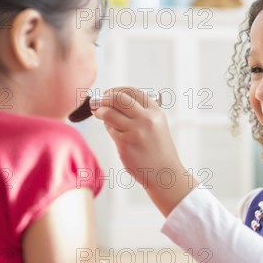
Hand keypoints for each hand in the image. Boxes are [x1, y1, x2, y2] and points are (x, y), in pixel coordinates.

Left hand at [94, 88, 198, 215]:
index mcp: (155, 112)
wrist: (164, 172)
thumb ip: (140, 112)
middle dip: (105, 98)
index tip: (108, 93)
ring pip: (109, 113)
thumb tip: (112, 102)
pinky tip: (114, 132)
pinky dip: (108, 128)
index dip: (117, 90)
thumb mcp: (156, 125)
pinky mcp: (125, 143)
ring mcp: (135, 131)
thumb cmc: (158, 149)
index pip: (132, 92)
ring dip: (101, 112)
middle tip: (99, 101)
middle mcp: (146, 119)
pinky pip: (110, 130)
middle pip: (119, 99)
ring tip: (100, 115)